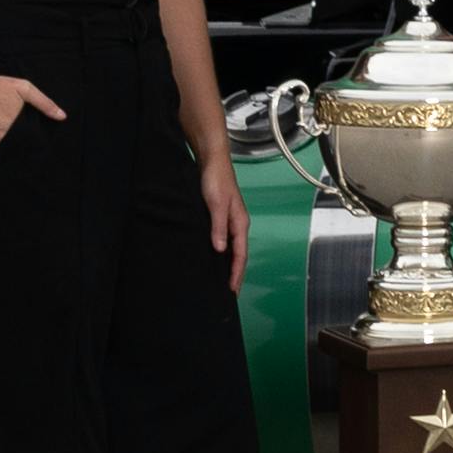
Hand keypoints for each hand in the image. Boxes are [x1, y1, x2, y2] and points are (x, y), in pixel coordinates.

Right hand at [0, 67, 63, 159]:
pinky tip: (0, 152)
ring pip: (6, 160)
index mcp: (17, 128)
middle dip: (26, 156)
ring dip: (12, 159)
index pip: (34, 147)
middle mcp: (3, 140)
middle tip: (33, 160)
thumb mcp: (24, 89)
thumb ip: (44, 103)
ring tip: (17, 159)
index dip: (39, 150)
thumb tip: (62, 116)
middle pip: (21, 155)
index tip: (42, 153)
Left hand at [199, 144, 248, 285]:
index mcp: (240, 223)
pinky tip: (216, 256)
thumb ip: (219, 227)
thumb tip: (220, 249)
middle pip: (239, 254)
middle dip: (236, 273)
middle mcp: (237, 224)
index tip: (232, 289)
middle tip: (230, 292)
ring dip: (229, 264)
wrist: (212, 160)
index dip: (236, 273)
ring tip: (224, 279)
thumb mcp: (217, 204)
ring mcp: (230, 220)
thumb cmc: (216, 179)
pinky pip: (224, 240)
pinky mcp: (221, 217)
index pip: (240, 254)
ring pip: (232, 248)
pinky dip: (222, 252)